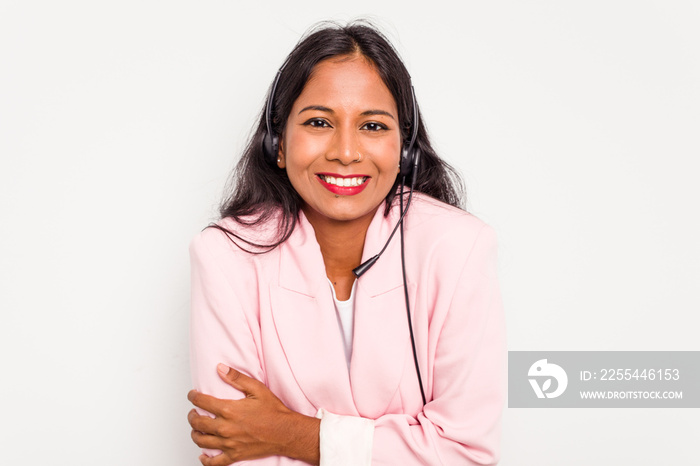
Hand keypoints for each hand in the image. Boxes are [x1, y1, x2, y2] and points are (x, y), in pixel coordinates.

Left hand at [187, 364, 319, 464]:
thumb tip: (220, 368)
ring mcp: (229, 443)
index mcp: (229, 410)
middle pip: (198, 422)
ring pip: (202, 441)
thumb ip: (237, 378)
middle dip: (192, 415)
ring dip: (195, 433)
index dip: (193, 397)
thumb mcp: (257, 389)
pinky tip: (203, 455)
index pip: (202, 402)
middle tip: (193, 412)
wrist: (286, 432)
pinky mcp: (234, 455)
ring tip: (196, 428)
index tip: (192, 395)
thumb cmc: (273, 411)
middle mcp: (226, 428)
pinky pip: (214, 462)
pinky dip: (205, 459)